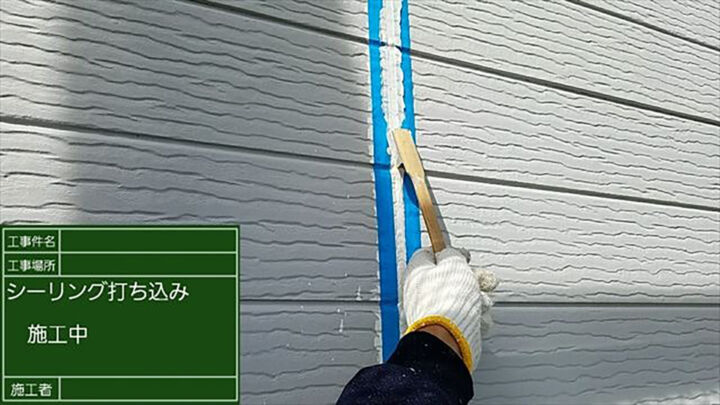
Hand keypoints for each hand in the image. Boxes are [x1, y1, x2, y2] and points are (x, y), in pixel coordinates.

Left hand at [402, 247, 496, 371]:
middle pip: (449, 277)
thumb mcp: (454, 263)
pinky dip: (475, 316)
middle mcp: (421, 293)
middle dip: (471, 278)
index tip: (464, 256)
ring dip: (477, 297)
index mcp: (417, 273)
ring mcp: (432, 312)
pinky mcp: (444, 328)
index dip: (449, 253)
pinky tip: (479, 317)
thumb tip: (453, 254)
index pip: (429, 255)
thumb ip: (453, 254)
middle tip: (484, 280)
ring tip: (482, 301)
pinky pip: (463, 316)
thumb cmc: (447, 300)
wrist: (449, 337)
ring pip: (460, 297)